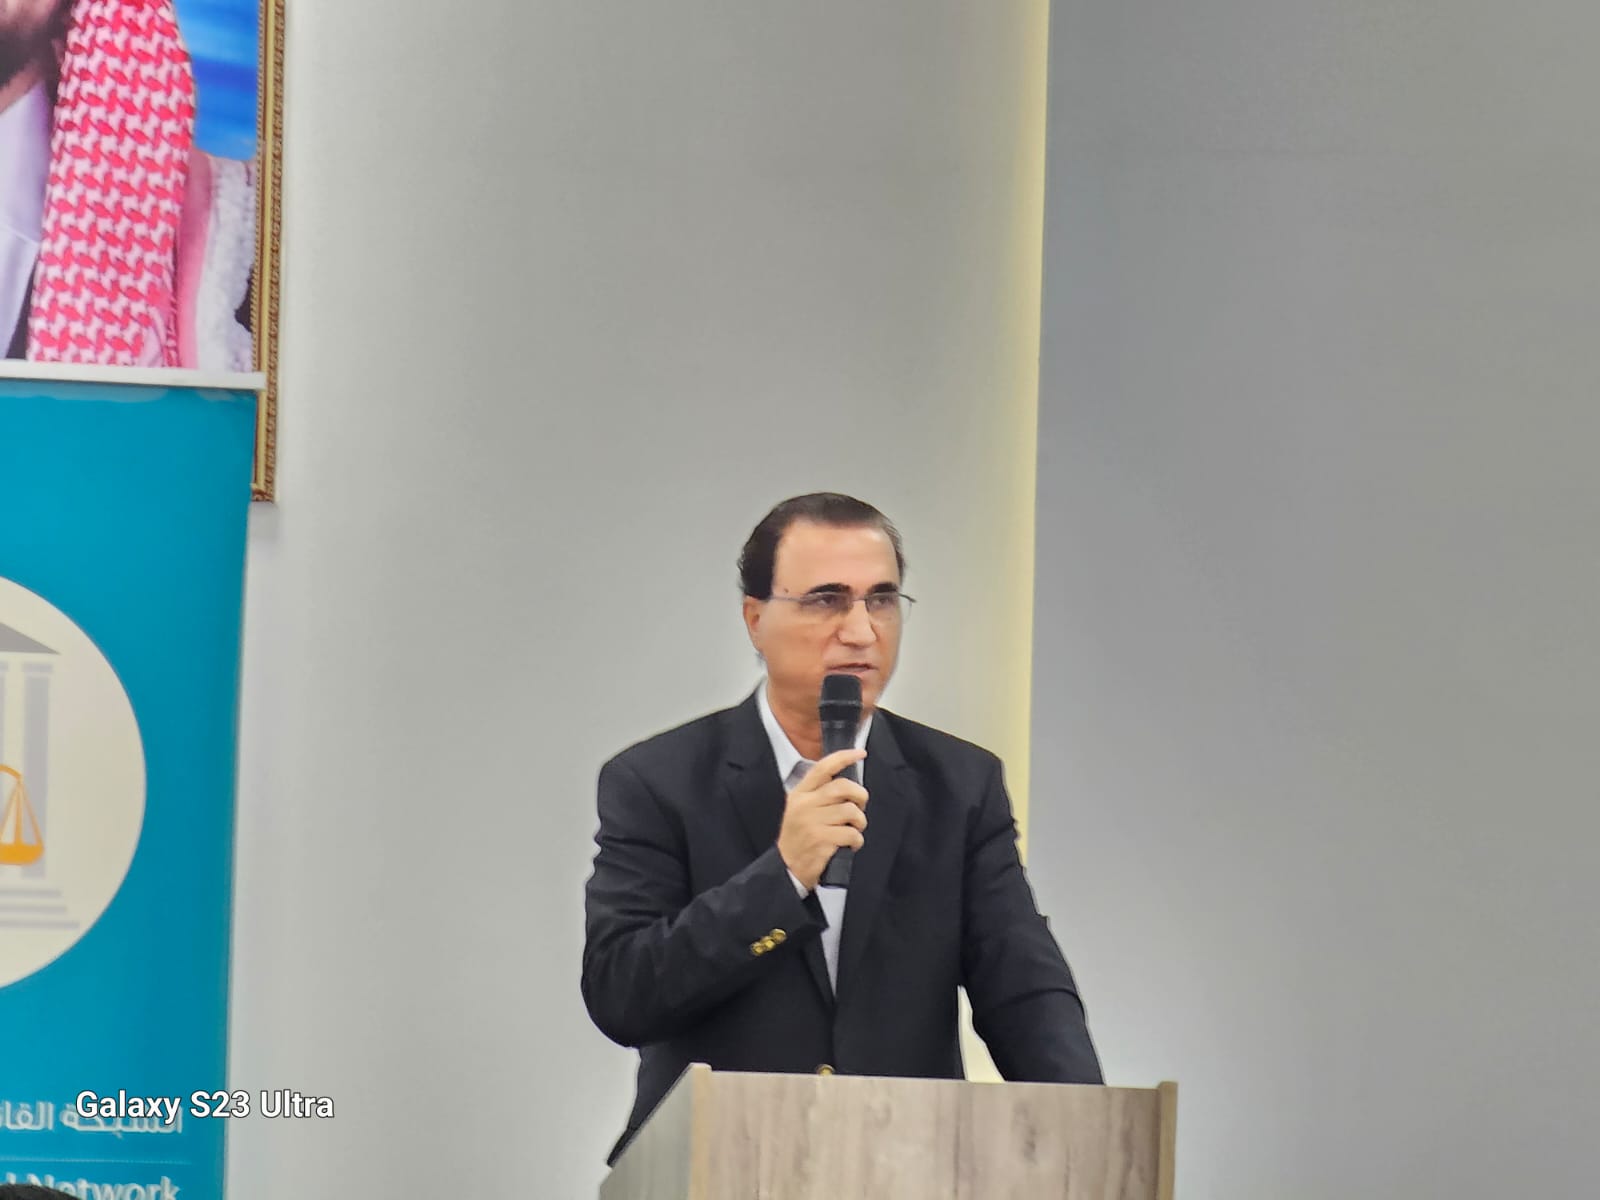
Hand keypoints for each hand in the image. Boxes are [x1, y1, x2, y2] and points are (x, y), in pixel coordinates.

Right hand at [776, 749, 868, 891]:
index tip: (860, 753)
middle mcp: (804, 805)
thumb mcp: (799, 810)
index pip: (823, 768)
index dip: (844, 757)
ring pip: (851, 811)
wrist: (786, 868)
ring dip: (860, 822)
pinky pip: (851, 834)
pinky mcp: (821, 840)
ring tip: (854, 830)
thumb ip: (818, 795)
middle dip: (860, 795)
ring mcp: (812, 823)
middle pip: (843, 787)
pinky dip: (857, 840)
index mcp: (800, 794)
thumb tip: (849, 786)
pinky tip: (850, 845)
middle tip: (860, 807)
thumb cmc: (798, 838)